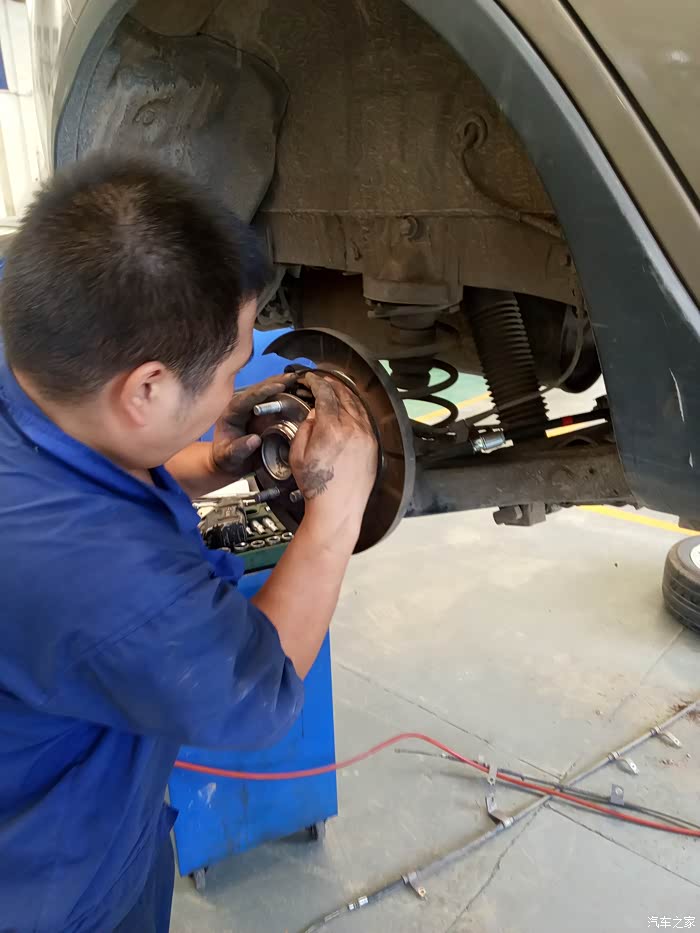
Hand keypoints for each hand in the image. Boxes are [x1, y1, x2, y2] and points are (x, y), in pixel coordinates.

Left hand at [211, 373, 297, 477]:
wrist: (228, 464)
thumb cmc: (226, 460)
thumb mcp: (229, 457)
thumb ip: (239, 449)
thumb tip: (255, 440)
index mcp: (231, 413)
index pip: (248, 397)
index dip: (264, 391)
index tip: (279, 386)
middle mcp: (241, 406)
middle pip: (259, 388)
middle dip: (276, 381)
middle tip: (293, 377)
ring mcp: (252, 408)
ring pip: (266, 391)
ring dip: (281, 383)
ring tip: (297, 378)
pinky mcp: (261, 413)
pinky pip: (273, 399)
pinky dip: (284, 392)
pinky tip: (295, 388)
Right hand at [290, 372, 377, 541]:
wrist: (337, 509)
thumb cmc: (317, 486)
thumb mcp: (298, 454)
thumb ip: (306, 428)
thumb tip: (315, 414)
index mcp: (332, 428)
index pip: (325, 393)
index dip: (315, 382)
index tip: (309, 378)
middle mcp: (353, 428)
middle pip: (343, 394)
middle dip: (330, 384)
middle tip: (319, 381)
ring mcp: (366, 436)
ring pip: (356, 404)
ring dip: (344, 394)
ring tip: (333, 391)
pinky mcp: (373, 445)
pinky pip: (365, 418)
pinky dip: (355, 409)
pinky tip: (348, 410)